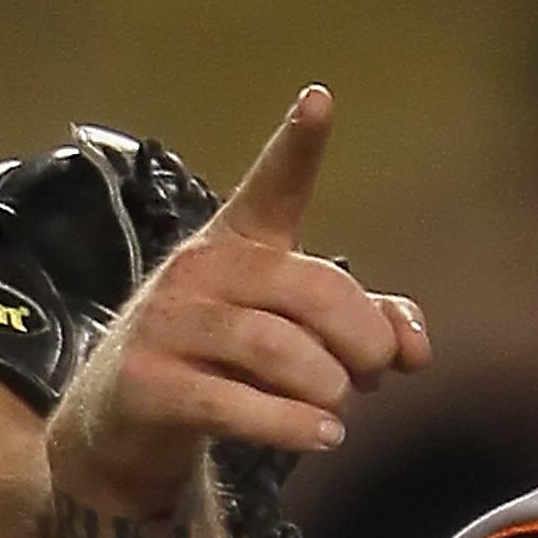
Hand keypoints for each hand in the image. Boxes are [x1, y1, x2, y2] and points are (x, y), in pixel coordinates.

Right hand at [45, 86, 429, 519]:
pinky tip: (322, 437)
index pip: (273, 186)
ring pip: (275, 348)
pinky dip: (291, 426)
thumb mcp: (296, 338)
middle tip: (374, 376)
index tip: (320, 100)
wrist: (123, 428)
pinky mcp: (148, 384)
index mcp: (239, 242)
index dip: (298, 145)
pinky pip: (234, 404)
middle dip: (361, 339)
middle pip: (311, 289)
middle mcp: (201, 270)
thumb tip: (415, 348)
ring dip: (328, 387)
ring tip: (340, 412)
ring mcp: (167, 324)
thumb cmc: (223, 368)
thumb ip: (365, 329)